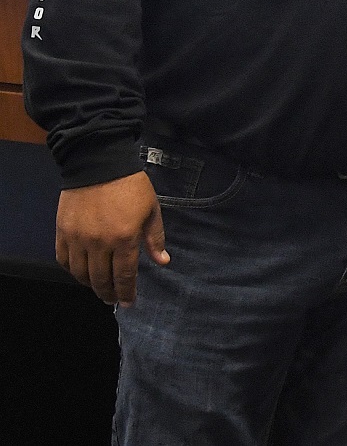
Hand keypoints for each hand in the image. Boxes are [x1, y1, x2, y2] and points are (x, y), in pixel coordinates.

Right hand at [56, 172, 169, 306]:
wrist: (99, 164)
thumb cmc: (131, 186)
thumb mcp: (152, 210)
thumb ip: (155, 238)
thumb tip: (163, 262)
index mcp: (124, 238)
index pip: (124, 275)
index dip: (127, 292)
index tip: (129, 302)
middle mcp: (99, 243)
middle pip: (101, 279)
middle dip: (108, 293)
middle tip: (113, 300)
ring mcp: (78, 239)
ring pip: (80, 273)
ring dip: (90, 285)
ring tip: (98, 288)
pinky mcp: (62, 232)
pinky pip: (63, 259)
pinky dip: (72, 270)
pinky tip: (80, 272)